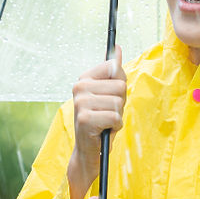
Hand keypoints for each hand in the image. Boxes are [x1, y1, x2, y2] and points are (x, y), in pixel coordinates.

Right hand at [68, 46, 125, 198]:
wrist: (89, 150)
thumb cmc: (101, 120)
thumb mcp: (108, 94)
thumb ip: (113, 72)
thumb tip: (118, 48)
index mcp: (84, 78)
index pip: (115, 69)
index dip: (119, 86)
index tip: (109, 96)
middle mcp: (79, 87)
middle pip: (120, 86)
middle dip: (120, 102)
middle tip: (108, 113)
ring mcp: (80, 102)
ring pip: (119, 102)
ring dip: (118, 116)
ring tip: (106, 122)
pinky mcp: (85, 119)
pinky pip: (116, 117)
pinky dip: (115, 127)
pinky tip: (105, 130)